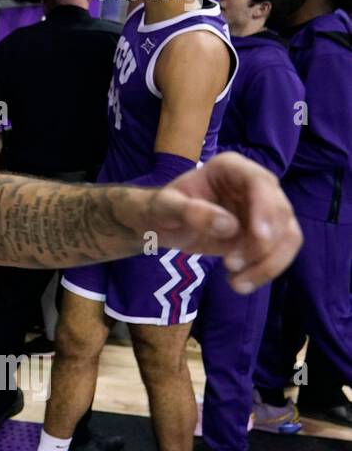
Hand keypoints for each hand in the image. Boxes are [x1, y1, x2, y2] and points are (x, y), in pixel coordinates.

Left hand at [142, 152, 301, 293]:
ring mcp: (264, 210)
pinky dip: (265, 270)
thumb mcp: (165, 207)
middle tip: (231, 264)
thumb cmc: (162, 209)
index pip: (259, 181)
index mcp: (230, 168)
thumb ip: (190, 212)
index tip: (259, 237)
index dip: (265, 208)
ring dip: (269, 263)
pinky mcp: (266, 234)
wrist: (163, 225)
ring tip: (236, 283)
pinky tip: (239, 283)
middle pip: (281, 212)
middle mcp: (254, 185)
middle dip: (263, 244)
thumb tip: (229, 226)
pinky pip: (279, 252)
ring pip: (288, 236)